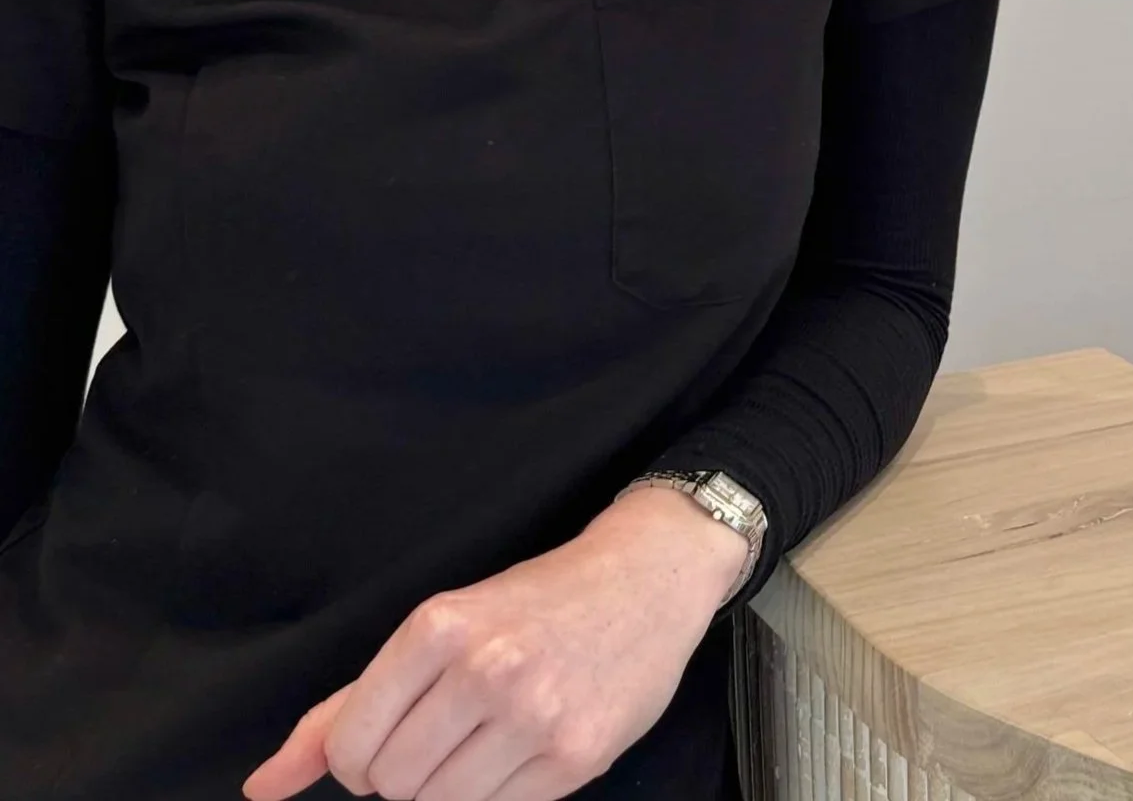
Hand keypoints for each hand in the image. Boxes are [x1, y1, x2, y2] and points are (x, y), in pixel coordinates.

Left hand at [240, 484, 749, 800]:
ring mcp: (532, 717)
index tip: (388, 736)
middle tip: (444, 731)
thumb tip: (261, 786)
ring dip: (450, 787)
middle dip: (404, 773)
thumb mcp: (439, 625)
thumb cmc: (532, 602)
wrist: (644, 579)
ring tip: (482, 741)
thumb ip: (347, 706)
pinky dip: (497, 793)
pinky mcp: (575, 758)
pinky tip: (520, 750)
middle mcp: (483, 669)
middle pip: (391, 784)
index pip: (348, 745)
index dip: (358, 757)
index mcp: (438, 627)